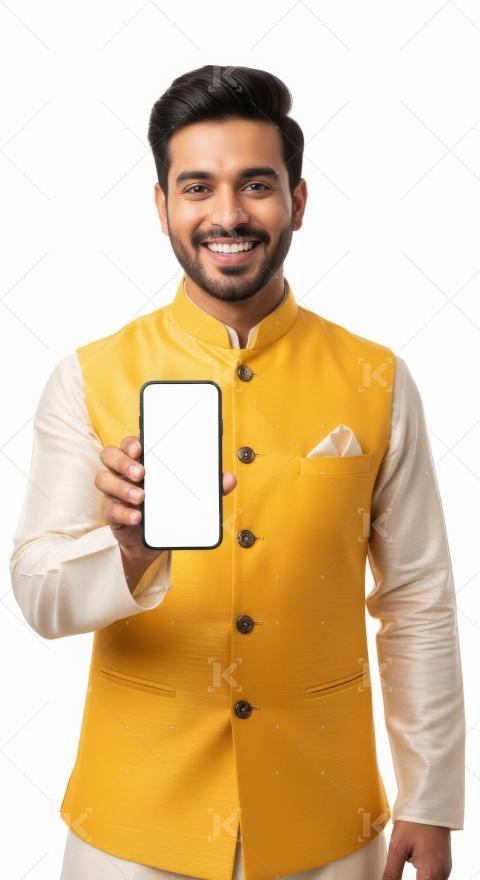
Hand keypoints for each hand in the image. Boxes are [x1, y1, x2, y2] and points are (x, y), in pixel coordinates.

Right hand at [96, 434, 236, 567]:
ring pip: (104, 480)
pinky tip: (137, 517)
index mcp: (142, 460)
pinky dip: (123, 512)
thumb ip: (209, 487)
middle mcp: (124, 472)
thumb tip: (229, 479)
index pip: (130, 443)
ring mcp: (114, 491)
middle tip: (141, 472)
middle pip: (110, 455)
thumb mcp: (190, 496)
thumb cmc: (169, 507)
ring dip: (121, 487)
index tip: (141, 447)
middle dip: (123, 461)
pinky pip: (109, 508)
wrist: (156, 540)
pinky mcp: (112, 512)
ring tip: (141, 497)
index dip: (131, 442)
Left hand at [382, 820, 451, 878]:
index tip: (395, 875)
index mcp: (431, 872)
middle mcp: (442, 873)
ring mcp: (445, 868)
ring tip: (407, 855)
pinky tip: (414, 855)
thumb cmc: (415, 820)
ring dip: (418, 877)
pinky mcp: (445, 862)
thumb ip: (392, 872)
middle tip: (402, 860)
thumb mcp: (398, 846)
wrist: (431, 800)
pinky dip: (423, 871)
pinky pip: (433, 874)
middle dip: (412, 878)